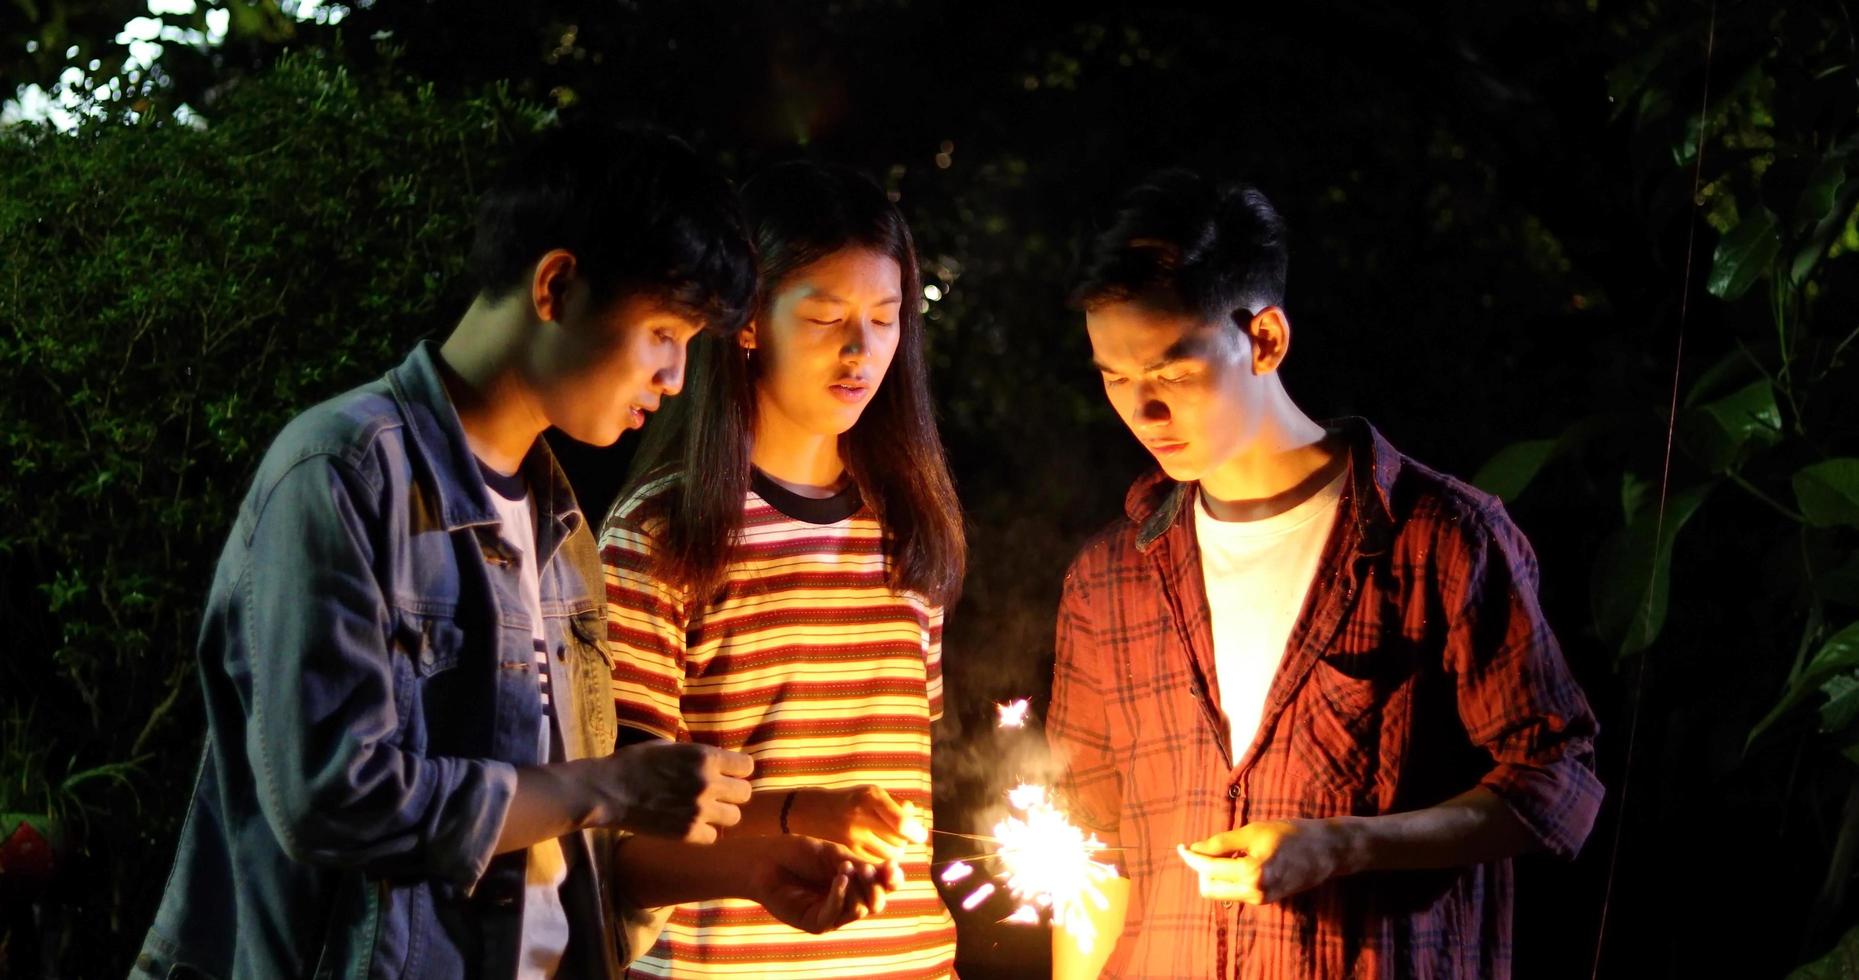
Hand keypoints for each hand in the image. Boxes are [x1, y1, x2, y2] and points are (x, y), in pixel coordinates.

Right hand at [595, 740, 753, 842]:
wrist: (608, 791)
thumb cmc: (633, 763)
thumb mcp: (668, 747)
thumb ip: (695, 756)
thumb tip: (713, 762)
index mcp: (704, 757)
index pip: (746, 767)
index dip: (738, 770)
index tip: (730, 773)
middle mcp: (708, 783)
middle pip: (745, 793)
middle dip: (733, 792)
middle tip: (719, 794)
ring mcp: (699, 810)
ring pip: (734, 817)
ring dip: (722, 813)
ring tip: (707, 811)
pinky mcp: (687, 833)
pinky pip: (713, 836)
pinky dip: (705, 832)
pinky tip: (692, 825)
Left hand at [749, 836, 905, 933]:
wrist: (766, 858)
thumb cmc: (799, 853)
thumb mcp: (835, 855)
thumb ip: (860, 865)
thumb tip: (891, 871)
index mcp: (857, 884)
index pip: (885, 887)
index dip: (893, 879)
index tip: (892, 866)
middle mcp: (848, 901)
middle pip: (877, 902)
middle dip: (876, 886)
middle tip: (868, 868)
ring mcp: (832, 914)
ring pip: (859, 910)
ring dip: (857, 888)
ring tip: (845, 867)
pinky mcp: (815, 923)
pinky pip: (835, 915)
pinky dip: (841, 895)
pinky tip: (839, 878)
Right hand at [788, 785, 917, 862]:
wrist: (812, 811)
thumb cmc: (851, 800)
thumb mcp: (873, 793)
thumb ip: (898, 806)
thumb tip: (916, 823)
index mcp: (871, 797)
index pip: (902, 823)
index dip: (916, 832)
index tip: (920, 835)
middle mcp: (861, 818)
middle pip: (899, 841)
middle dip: (905, 841)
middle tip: (901, 837)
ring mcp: (853, 837)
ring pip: (889, 856)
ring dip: (895, 852)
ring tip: (887, 842)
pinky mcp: (847, 853)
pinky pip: (876, 863)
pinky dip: (882, 860)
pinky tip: (876, 851)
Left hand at [1176, 819, 1345, 904]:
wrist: (1326, 851)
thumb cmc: (1291, 834)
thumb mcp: (1253, 831)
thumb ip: (1221, 843)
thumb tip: (1195, 848)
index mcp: (1251, 873)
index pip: (1208, 869)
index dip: (1191, 857)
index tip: (1181, 846)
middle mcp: (1255, 892)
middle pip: (1208, 888)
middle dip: (1201, 869)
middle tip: (1207, 847)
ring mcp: (1261, 899)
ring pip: (1221, 892)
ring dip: (1215, 874)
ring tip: (1228, 851)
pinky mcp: (1265, 900)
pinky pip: (1235, 891)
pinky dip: (1229, 877)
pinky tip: (1238, 860)